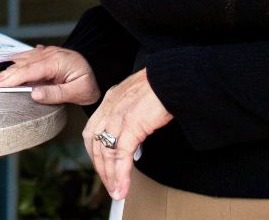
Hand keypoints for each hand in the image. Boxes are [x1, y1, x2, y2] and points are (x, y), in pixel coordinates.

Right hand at [0, 45, 99, 104]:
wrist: (99, 67)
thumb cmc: (90, 83)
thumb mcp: (78, 92)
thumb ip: (56, 93)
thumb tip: (33, 94)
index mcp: (55, 63)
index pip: (28, 71)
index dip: (10, 79)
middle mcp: (48, 54)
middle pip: (20, 64)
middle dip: (2, 73)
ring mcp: (45, 52)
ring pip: (20, 58)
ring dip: (4, 65)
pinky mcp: (44, 53)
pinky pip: (24, 56)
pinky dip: (12, 60)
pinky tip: (2, 63)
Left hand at [82, 68, 172, 201]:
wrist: (176, 77)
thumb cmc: (165, 85)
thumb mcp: (141, 98)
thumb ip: (133, 114)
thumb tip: (135, 135)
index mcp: (112, 98)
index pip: (93, 130)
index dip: (95, 152)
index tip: (103, 167)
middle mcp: (111, 105)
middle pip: (95, 143)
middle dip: (101, 167)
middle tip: (110, 184)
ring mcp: (119, 114)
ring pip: (106, 151)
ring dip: (110, 175)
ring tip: (116, 191)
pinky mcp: (132, 124)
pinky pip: (121, 155)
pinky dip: (121, 174)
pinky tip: (123, 186)